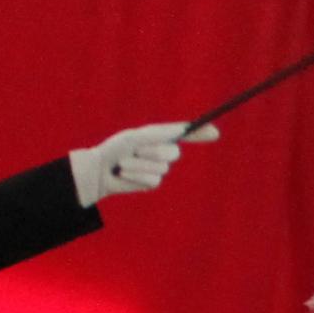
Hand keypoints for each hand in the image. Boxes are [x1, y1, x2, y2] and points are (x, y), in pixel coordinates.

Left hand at [67, 120, 211, 205]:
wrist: (99, 170)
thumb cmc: (116, 149)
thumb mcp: (136, 137)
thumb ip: (159, 134)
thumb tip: (183, 129)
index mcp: (160, 136)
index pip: (186, 134)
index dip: (200, 133)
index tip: (214, 132)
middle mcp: (163, 151)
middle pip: (173, 153)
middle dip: (154, 151)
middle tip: (136, 149)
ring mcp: (159, 168)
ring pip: (161, 168)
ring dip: (139, 165)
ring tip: (124, 163)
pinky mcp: (152, 183)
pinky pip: (153, 180)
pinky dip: (137, 176)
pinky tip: (125, 174)